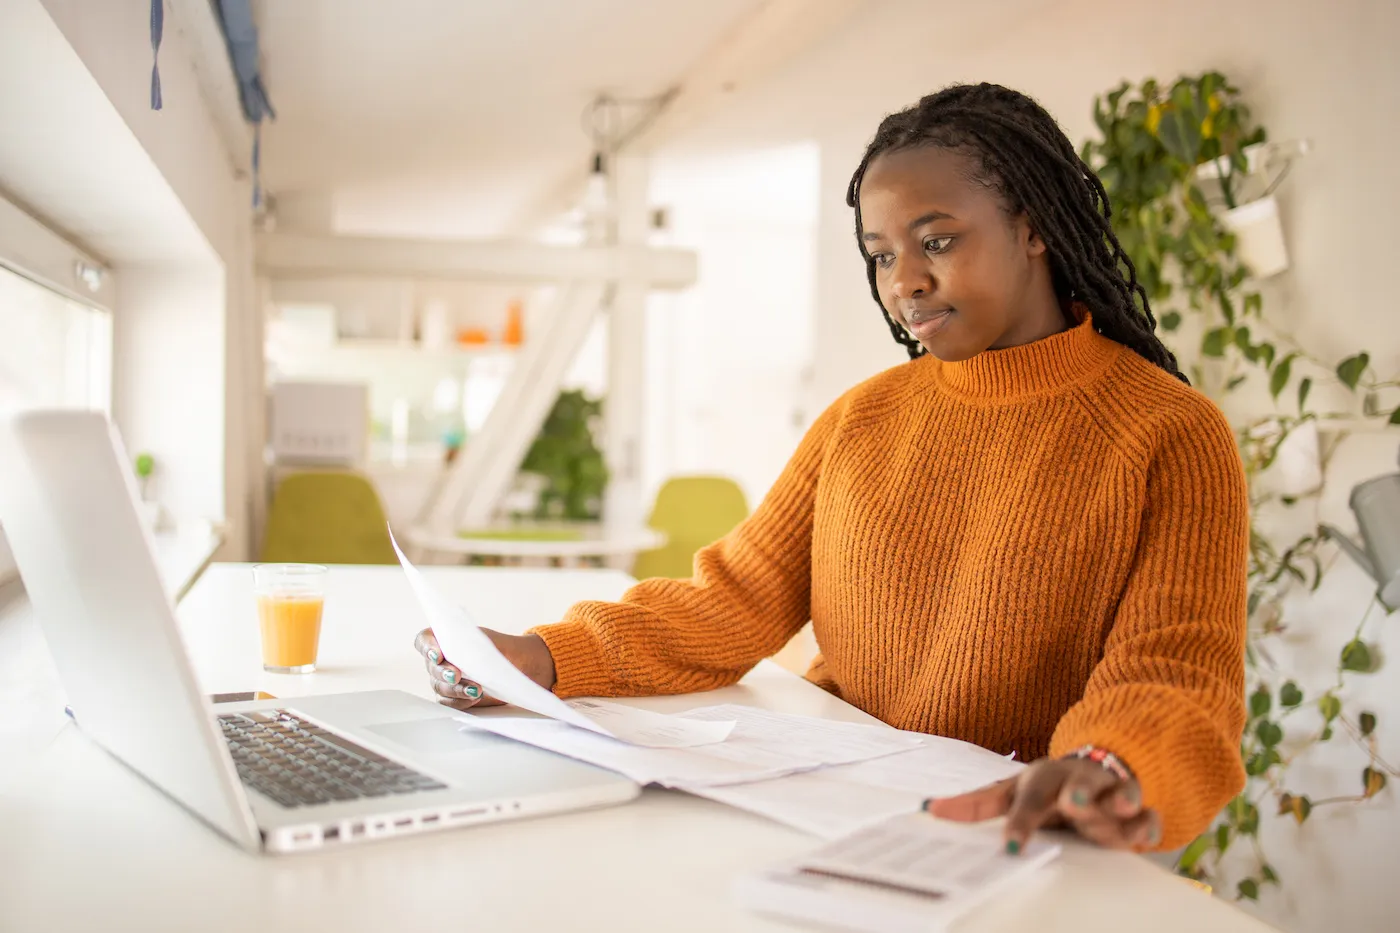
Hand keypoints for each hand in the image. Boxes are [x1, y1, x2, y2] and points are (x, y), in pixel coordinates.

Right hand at [412, 627, 556, 710]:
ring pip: (440, 687)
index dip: (427, 648)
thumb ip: (471, 642)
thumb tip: (462, 651)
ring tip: (475, 690)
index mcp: (442, 639)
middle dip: (444, 672)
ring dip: (456, 689)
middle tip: (456, 675)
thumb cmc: (498, 649)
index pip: (424, 641)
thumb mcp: (487, 641)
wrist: (514, 667)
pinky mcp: (452, 698)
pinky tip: (474, 698)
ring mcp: (443, 680)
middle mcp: (439, 660)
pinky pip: (449, 702)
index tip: (438, 655)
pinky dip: (461, 701)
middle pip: (432, 667)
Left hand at [925, 757, 1161, 852]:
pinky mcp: (1136, 811)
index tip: (1010, 845)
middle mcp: (1079, 783)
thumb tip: (930, 809)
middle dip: (1080, 794)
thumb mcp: (1010, 792)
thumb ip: (976, 804)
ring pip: (1121, 793)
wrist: (1091, 770)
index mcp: (1044, 779)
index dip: (1020, 820)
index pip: (1029, 798)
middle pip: (1080, 785)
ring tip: (1120, 808)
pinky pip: (1148, 817)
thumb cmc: (1044, 789)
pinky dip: (1148, 825)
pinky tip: (1145, 837)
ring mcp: (1110, 795)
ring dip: (1121, 800)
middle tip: (1076, 805)